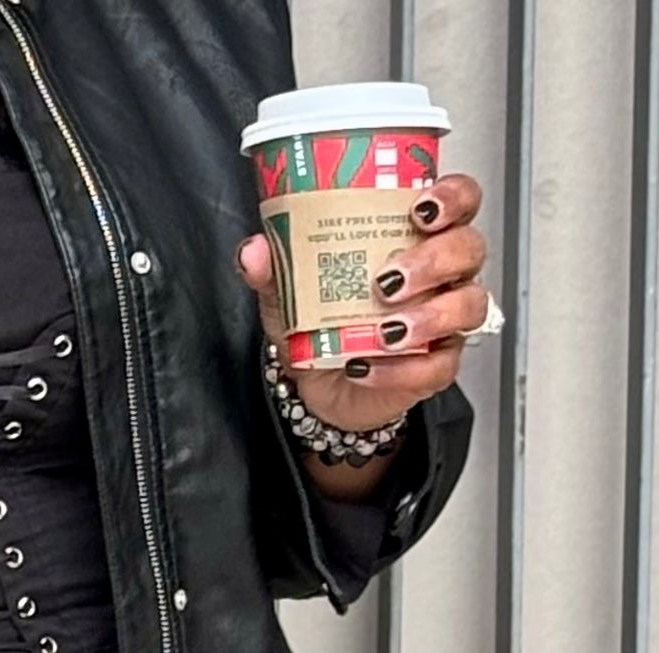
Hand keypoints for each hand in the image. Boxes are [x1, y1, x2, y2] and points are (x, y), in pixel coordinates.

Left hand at [237, 171, 491, 434]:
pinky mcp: (437, 366)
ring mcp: (446, 320)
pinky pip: (438, 366)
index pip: (460, 199)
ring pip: (468, 305)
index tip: (422, 208)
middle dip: (436, 259)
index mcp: (417, 236)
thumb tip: (254, 251)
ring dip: (430, 315)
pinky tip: (367, 365)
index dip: (454, 196)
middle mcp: (443, 273)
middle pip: (469, 248)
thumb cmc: (320, 321)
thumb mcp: (290, 290)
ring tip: (385, 329)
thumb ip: (274, 267)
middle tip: (389, 278)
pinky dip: (402, 369)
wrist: (317, 385)